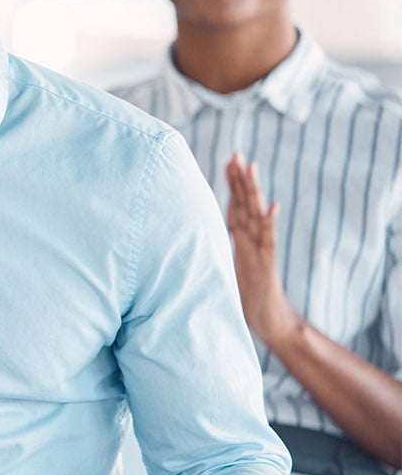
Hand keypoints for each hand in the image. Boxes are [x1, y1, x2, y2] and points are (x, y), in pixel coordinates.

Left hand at [225, 154, 299, 345]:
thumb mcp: (226, 269)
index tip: (229, 160)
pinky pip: (269, 241)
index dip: (233, 184)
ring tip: (252, 166)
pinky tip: (273, 205)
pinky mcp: (267, 265)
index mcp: (242, 240)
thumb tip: (201, 239)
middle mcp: (253, 241)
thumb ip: (220, 252)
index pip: (237, 206)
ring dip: (254, 190)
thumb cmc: (247, 297)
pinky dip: (270, 223)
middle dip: (241, 178)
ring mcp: (261, 251)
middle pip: (247, 204)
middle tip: (237, 152)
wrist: (269, 322)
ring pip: (257, 215)